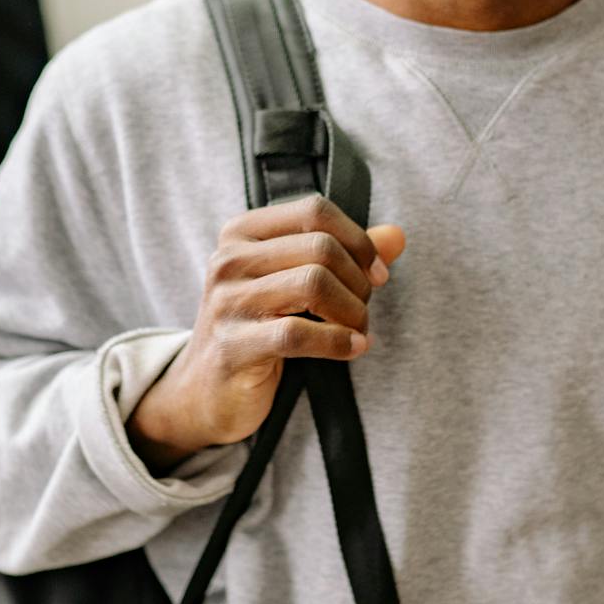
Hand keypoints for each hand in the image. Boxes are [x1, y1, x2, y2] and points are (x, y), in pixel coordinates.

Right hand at [128, 194, 406, 470]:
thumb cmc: (258, 329)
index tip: (376, 273)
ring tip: (358, 331)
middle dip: (357, 281)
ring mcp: (227, 302)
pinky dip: (338, 341)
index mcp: (242, 234)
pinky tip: (353, 348)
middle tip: (362, 310)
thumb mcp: (295, 283)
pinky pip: (298, 334)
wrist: (205, 392)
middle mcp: (229, 260)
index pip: (314, 211)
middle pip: (320, 248)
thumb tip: (397, 236)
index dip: (357, 240)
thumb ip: (345, 256)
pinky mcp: (233, 345)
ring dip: (352, 312)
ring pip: (313, 285)